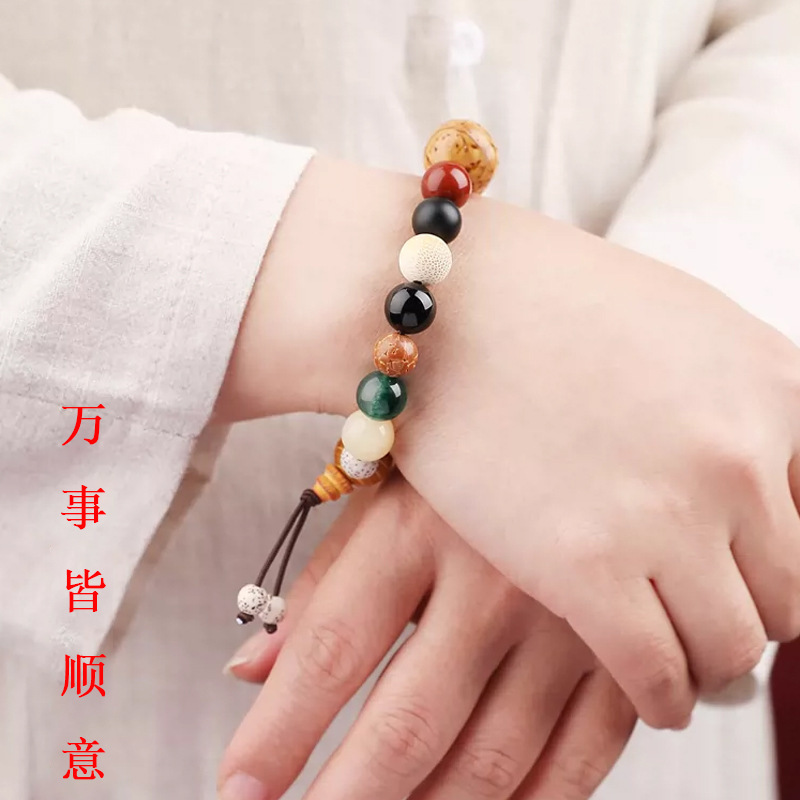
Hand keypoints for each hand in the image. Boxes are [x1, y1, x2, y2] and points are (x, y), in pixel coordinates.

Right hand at [217, 156, 799, 727]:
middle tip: (712, 618)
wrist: (437, 301)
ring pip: (735, 648)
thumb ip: (738, 405)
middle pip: (792, 594)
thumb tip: (767, 484)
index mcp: (774, 386)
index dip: (786, 555)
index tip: (752, 572)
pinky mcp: (583, 569)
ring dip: (709, 661)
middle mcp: (738, 455)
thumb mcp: (677, 326)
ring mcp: (664, 516)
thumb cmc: (543, 301)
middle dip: (753, 612)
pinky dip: (661, 697)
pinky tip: (647, 690)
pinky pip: (659, 677)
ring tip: (676, 654)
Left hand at [218, 477, 635, 799]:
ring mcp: (570, 620)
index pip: (333, 647)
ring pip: (491, 759)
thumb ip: (322, 586)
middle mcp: (495, 577)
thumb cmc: (468, 465)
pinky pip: (579, 760)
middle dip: (347, 798)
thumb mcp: (386, 497)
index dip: (279, 732)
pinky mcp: (628, 652)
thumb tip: (250, 672)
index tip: (239, 789)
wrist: (590, 425)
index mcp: (420, 525)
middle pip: (410, 722)